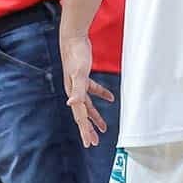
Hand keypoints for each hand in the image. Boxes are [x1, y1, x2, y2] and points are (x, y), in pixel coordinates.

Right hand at [62, 31, 113, 148]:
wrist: (72, 38)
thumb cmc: (75, 56)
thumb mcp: (78, 74)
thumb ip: (77, 90)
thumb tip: (72, 104)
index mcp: (73, 94)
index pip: (80, 117)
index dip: (85, 131)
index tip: (89, 144)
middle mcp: (74, 92)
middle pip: (82, 115)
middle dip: (88, 129)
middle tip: (93, 142)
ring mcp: (78, 85)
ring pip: (88, 106)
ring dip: (95, 116)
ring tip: (103, 128)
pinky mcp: (84, 77)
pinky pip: (93, 90)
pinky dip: (101, 95)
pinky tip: (111, 98)